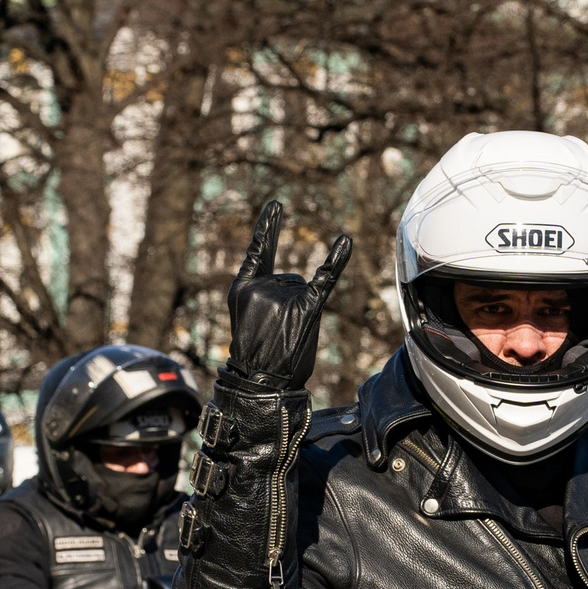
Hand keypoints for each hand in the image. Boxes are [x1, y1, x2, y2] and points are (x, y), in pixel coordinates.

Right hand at [225, 199, 353, 389]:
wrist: (259, 383)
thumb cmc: (256, 356)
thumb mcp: (248, 319)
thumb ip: (265, 294)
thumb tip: (296, 284)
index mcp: (242, 287)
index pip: (257, 252)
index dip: (266, 229)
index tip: (276, 205)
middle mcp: (261, 287)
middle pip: (289, 278)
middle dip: (290, 302)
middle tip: (279, 333)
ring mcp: (282, 296)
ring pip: (304, 287)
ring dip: (301, 309)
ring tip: (288, 336)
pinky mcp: (306, 308)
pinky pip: (324, 279)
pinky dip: (336, 261)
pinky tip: (345, 240)